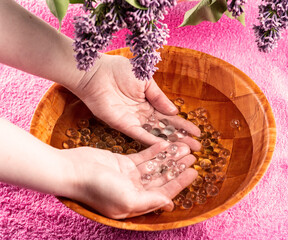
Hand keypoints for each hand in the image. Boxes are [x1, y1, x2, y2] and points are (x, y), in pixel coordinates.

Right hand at [63, 141, 197, 218]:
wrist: (74, 170)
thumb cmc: (98, 188)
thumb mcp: (128, 200)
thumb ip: (150, 201)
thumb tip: (170, 203)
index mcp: (136, 203)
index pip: (164, 193)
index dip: (180, 183)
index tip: (194, 172)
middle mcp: (134, 190)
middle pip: (161, 178)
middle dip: (177, 168)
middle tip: (193, 157)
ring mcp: (128, 175)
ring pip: (154, 165)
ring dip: (169, 157)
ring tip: (184, 147)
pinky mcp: (123, 162)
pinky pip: (143, 155)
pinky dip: (154, 150)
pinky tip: (166, 143)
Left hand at [75, 54, 200, 150]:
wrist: (97, 73)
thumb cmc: (120, 71)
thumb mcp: (146, 81)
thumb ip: (159, 97)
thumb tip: (174, 111)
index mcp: (150, 102)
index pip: (170, 117)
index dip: (183, 125)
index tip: (197, 133)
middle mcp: (144, 115)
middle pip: (165, 129)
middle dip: (181, 138)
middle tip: (197, 148)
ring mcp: (134, 122)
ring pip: (156, 135)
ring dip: (170, 144)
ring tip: (185, 152)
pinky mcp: (124, 126)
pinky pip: (140, 136)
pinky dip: (152, 142)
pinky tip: (165, 149)